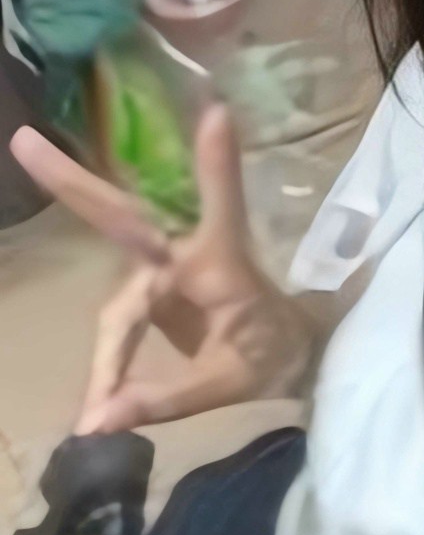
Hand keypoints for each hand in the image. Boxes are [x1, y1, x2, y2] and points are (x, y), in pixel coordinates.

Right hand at [10, 105, 314, 433]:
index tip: (219, 113)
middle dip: (74, 185)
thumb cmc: (273, 356)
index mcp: (224, 263)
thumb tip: (100, 420)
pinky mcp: (152, 298)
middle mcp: (187, 257)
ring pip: (120, 311)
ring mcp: (164, 276)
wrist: (286, 363)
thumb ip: (171, 396)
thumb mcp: (233, 382)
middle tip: (23, 142)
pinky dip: (110, 370)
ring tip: (96, 421)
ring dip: (108, 362)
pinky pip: (122, 331)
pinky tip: (96, 418)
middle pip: (125, 221)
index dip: (217, 164)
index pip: (221, 207)